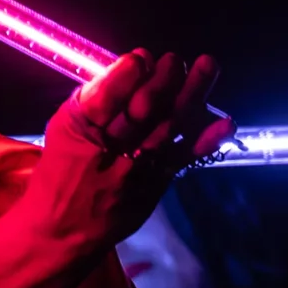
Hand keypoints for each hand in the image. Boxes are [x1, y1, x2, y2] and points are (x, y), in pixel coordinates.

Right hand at [41, 48, 229, 246]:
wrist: (63, 229)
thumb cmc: (63, 168)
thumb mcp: (64, 128)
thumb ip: (96, 96)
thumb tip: (135, 62)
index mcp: (79, 130)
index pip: (104, 99)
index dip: (126, 76)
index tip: (141, 58)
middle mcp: (109, 151)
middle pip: (141, 112)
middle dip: (162, 82)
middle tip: (174, 61)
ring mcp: (136, 170)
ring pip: (168, 128)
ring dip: (192, 96)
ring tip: (207, 66)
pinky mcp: (157, 183)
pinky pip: (184, 157)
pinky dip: (206, 139)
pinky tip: (225, 123)